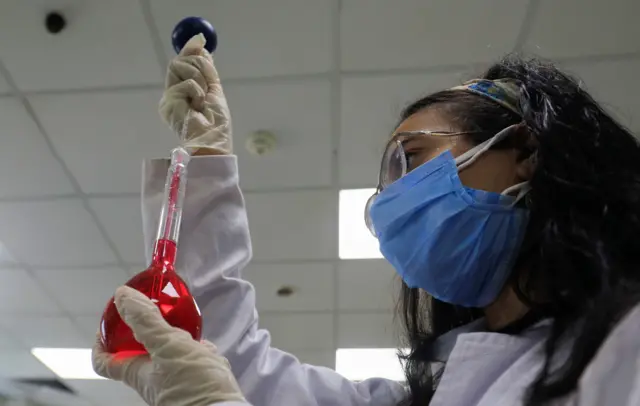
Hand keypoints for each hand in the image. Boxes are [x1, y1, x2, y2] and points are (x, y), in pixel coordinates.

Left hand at [92, 286, 244, 405]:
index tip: (108, 321)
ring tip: (186, 325)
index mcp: (137, 373)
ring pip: (169, 355)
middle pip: (140, 352)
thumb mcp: (167, 345)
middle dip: (147, 330)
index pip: (105, 360)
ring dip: (176, 338)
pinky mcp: (197, 384)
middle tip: (154, 312)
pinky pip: (192, 363)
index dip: (101, 341)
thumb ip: (146, 321)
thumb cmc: (192, 385)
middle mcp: (153, 380)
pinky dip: (198, 350)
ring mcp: (175, 382)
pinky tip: (207, 345)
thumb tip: (122, 296)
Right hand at [159, 34, 231, 154]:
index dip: (190, 51)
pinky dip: (197, 92)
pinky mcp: (168, 102)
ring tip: (203, 99)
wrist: (214, 141)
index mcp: (183, 91)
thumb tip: (199, 40)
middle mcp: (172, 93)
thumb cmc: (216, 122)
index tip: (200, 41)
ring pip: (179, 66)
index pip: (182, 63)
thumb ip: (206, 67)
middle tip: (208, 79)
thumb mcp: (213, 89)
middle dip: (197, 64)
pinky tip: (198, 107)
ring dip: (199, 78)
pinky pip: (186, 83)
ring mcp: (169, 97)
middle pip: (178, 61)